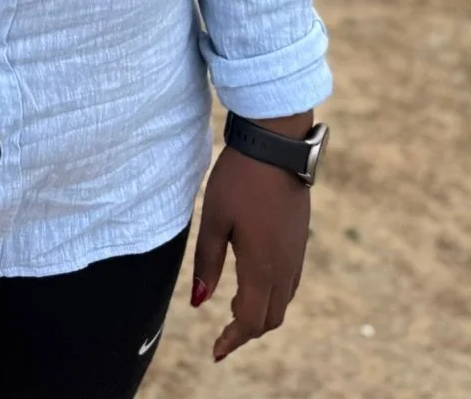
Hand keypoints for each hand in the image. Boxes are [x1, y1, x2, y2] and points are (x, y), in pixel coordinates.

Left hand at [191, 146, 310, 361]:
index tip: (216, 351)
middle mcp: (285, 267)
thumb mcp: (213, 218)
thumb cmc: (239, 179)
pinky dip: (272, 294)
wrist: (276, 146)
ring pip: (283, 301)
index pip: (252, 320)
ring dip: (262, 313)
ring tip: (235, 310)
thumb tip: (198, 302)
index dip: (233, 339)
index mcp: (262, 267)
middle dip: (247, 330)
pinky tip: (255, 282)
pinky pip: (289, 282)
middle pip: (271, 317)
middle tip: (223, 333)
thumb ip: (207, 261)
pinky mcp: (300, 240)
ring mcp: (296, 254)